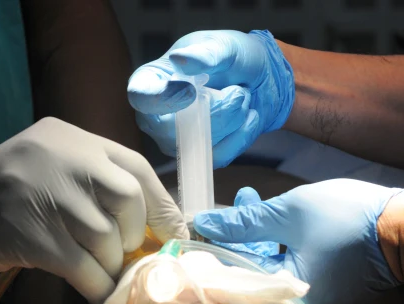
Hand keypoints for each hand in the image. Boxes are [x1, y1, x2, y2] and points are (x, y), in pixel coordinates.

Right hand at [0, 118, 187, 303]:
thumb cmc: (2, 203)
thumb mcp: (50, 177)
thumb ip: (95, 190)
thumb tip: (157, 232)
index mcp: (68, 137)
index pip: (136, 167)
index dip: (163, 207)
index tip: (176, 238)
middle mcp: (56, 154)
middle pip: (127, 199)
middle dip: (134, 238)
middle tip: (124, 260)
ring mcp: (37, 190)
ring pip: (104, 236)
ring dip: (110, 267)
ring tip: (99, 277)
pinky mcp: (24, 231)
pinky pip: (80, 265)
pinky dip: (95, 286)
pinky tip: (92, 296)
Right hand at [127, 30, 293, 168]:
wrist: (262, 80)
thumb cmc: (234, 58)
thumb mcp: (224, 47)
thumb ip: (205, 53)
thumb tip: (179, 59)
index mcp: (151, 80)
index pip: (141, 97)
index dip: (164, 99)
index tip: (192, 91)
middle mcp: (156, 115)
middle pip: (172, 129)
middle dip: (215, 111)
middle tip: (239, 91)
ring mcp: (175, 140)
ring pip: (199, 144)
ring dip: (232, 120)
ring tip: (244, 97)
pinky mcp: (199, 155)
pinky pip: (218, 156)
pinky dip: (241, 136)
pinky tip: (250, 116)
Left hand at [193, 180, 403, 303]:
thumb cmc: (352, 222)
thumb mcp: (290, 214)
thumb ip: (244, 222)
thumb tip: (204, 223)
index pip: (229, 284)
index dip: (208, 254)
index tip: (193, 230)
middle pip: (245, 279)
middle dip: (231, 240)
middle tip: (220, 210)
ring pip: (264, 272)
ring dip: (252, 237)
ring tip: (245, 200)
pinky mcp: (317, 294)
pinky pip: (283, 272)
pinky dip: (272, 246)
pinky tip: (262, 215)